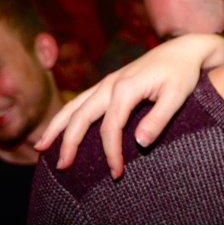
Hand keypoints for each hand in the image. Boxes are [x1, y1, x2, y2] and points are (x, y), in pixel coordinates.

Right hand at [35, 34, 223, 176]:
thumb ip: (159, 119)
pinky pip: (81, 101)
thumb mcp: (177, 96)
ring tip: (40, 147)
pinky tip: (60, 128)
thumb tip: (139, 143)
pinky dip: (66, 116)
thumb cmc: (183, 74)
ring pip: (74, 106)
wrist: (183, 50)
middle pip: (81, 116)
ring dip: (57, 127)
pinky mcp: (108, 84)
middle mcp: (110, 84)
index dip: (111, 152)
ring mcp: (107, 83)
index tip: (117, 173)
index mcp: (126, 88)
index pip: (111, 127)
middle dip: (69, 143)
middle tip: (62, 167)